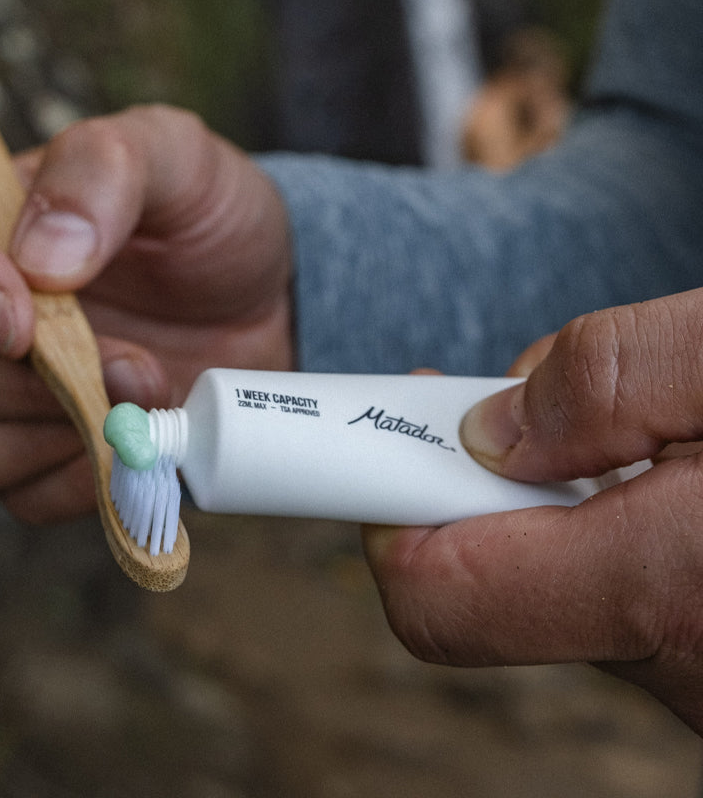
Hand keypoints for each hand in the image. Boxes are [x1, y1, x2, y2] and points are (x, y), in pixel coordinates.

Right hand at [0, 105, 292, 522]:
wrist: (273, 299)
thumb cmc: (208, 216)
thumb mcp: (175, 155)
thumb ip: (101, 171)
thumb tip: (38, 260)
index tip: (20, 311)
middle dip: (23, 379)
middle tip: (132, 362)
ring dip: (39, 439)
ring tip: (138, 399)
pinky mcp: (35, 459)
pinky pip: (14, 500)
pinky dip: (79, 480)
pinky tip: (137, 442)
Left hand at [363, 288, 702, 732]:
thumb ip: (610, 381)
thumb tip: (489, 426)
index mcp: (660, 590)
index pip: (434, 594)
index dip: (385, 508)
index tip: (380, 438)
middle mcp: (670, 663)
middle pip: (487, 574)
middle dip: (477, 474)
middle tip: (517, 399)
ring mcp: (693, 671)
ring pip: (548, 577)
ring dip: (545, 489)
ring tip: (618, 419)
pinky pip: (605, 590)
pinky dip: (598, 521)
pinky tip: (652, 464)